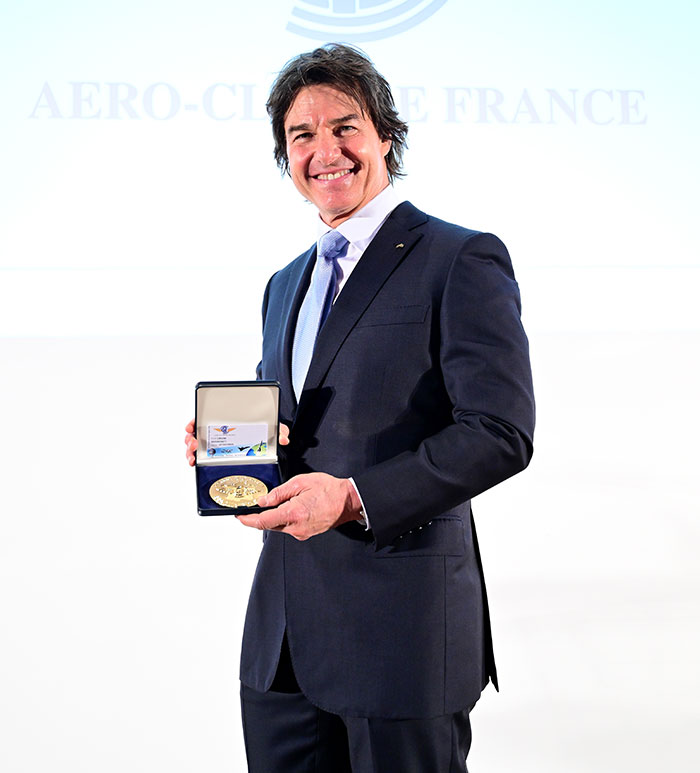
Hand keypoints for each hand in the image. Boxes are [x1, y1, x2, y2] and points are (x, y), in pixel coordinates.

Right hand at [184, 420, 290, 465]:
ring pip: (197, 446)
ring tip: (192, 456)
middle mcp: (219, 432)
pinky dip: (195, 460)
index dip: (195, 421)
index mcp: (227, 422)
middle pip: (197, 433)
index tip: (192, 426)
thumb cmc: (263, 432)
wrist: (264, 444)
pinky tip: (195, 463)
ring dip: (190, 450)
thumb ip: (279, 430)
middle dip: (190, 438)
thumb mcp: (271, 428)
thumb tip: (284, 438)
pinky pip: (202, 458)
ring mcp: (216, 445)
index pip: (205, 417)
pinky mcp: (217, 457)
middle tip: (193, 443)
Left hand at [237, 472, 362, 539]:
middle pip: (269, 524)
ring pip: (279, 526)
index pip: (263, 521)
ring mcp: (301, 533)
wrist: (348, 502)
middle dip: (261, 516)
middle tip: (257, 505)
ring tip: (283, 501)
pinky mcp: (306, 534)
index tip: (239, 516)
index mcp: (293, 513)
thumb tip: (263, 501)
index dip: (247, 520)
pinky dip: (286, 518)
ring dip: (275, 516)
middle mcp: (296, 527)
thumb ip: (279, 492)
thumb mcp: (301, 482)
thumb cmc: (329, 490)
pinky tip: (293, 507)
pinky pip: (289, 527)